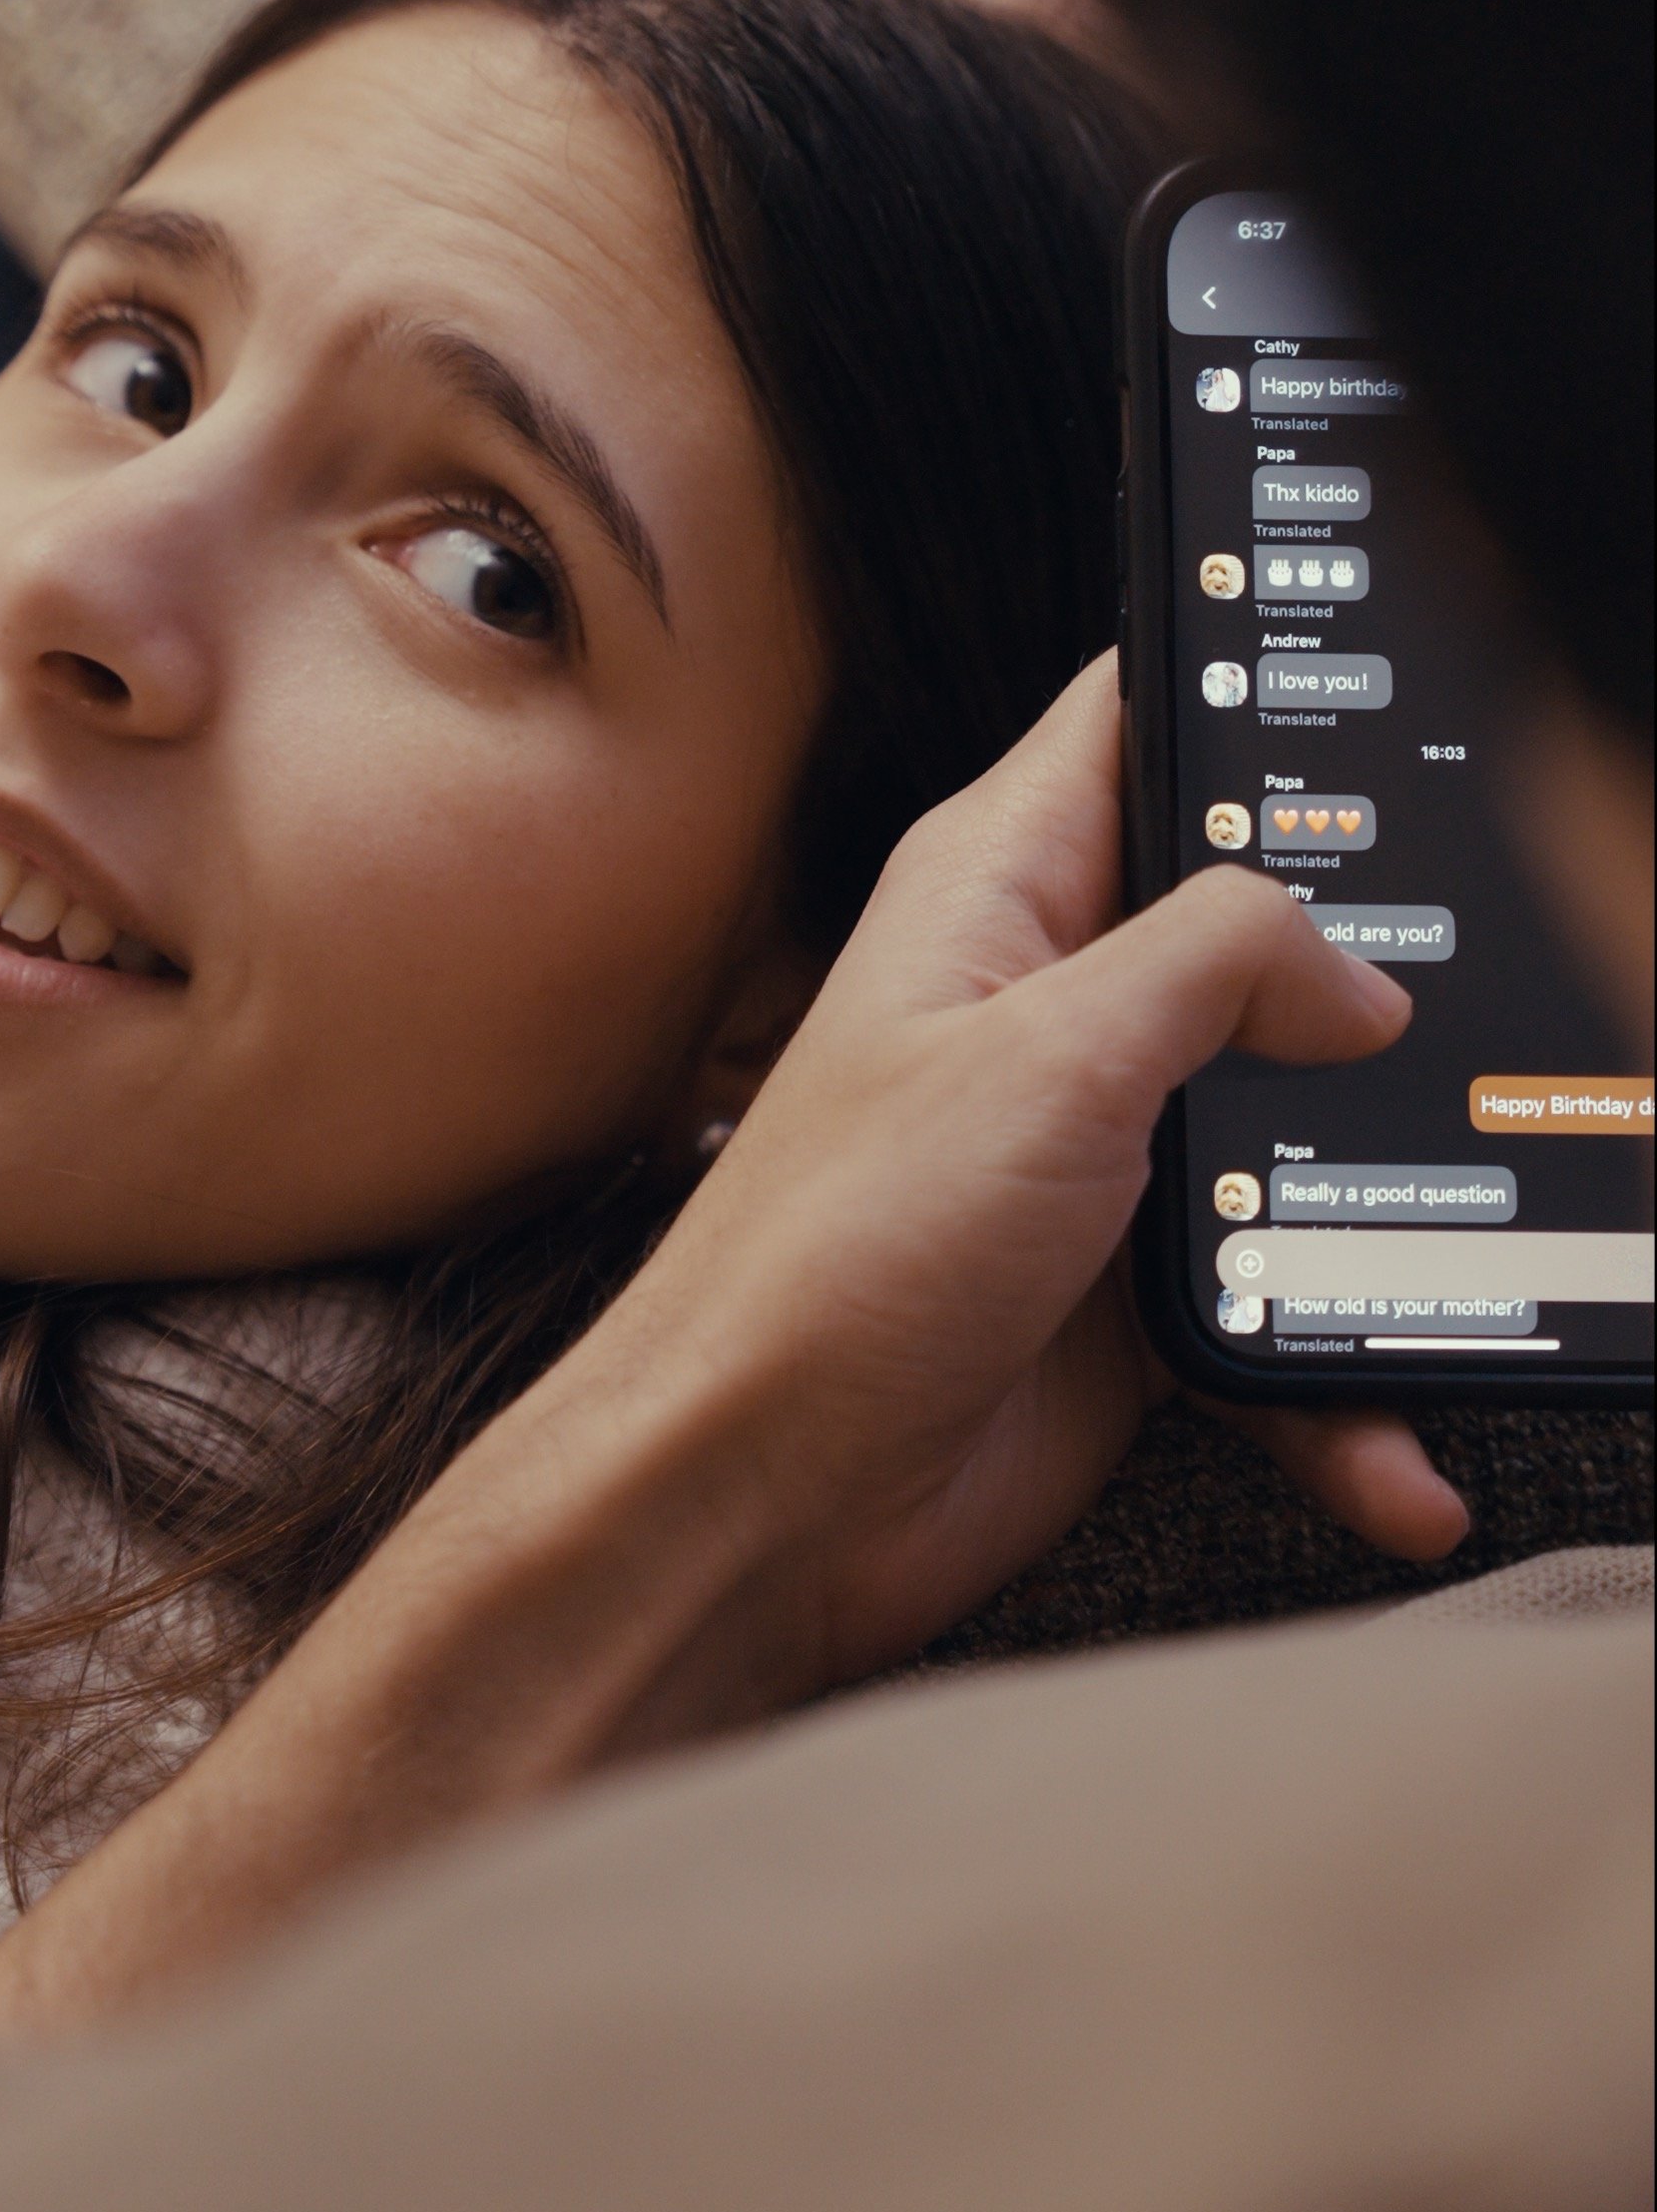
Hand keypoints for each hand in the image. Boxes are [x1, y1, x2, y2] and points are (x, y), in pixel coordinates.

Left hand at [578, 658, 1460, 1729]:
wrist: (760, 1502)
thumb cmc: (830, 1258)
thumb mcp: (1047, 1053)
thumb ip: (1219, 957)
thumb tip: (1355, 967)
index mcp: (1001, 889)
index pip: (1138, 723)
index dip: (1252, 709)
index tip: (1382, 745)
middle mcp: (1050, 1003)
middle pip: (1258, 932)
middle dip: (1362, 984)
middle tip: (1452, 1030)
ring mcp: (1095, 1149)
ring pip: (1289, 1133)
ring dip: (1362, 1214)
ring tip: (1420, 1270)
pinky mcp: (1127, 1291)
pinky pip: (1274, 1309)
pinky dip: (1331, 1379)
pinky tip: (1380, 1447)